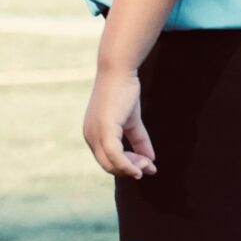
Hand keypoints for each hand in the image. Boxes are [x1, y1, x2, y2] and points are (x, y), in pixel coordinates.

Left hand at [84, 65, 157, 179]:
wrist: (119, 71)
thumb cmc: (124, 92)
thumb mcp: (132, 122)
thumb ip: (138, 141)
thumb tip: (151, 161)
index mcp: (93, 134)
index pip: (107, 160)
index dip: (127, 167)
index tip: (147, 166)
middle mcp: (90, 136)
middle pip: (109, 166)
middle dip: (130, 170)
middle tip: (149, 167)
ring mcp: (95, 133)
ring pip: (112, 164)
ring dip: (132, 168)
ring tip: (148, 165)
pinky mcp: (104, 130)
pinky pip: (115, 156)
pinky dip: (128, 165)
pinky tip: (143, 165)